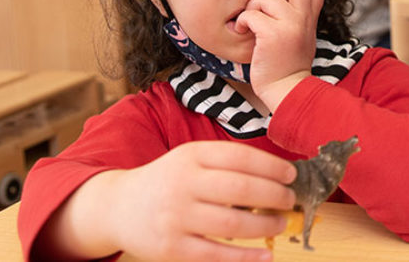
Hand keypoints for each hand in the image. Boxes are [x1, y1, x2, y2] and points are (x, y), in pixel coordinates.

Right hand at [51, 141, 296, 260]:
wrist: (118, 207)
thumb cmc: (168, 181)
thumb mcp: (190, 160)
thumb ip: (226, 164)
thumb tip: (277, 175)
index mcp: (191, 156)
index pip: (240, 157)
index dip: (272, 166)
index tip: (291, 175)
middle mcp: (182, 184)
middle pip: (240, 189)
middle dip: (274, 196)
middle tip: (290, 200)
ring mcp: (176, 218)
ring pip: (232, 224)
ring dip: (265, 225)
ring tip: (281, 223)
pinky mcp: (172, 248)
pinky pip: (217, 255)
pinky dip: (246, 257)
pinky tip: (266, 254)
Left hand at [235, 0, 321, 110]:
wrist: (287, 91)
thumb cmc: (288, 65)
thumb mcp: (302, 37)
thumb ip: (297, 17)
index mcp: (310, 18)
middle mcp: (303, 19)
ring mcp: (289, 26)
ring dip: (252, 7)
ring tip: (250, 22)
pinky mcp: (272, 36)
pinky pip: (251, 15)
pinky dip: (242, 22)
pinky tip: (243, 31)